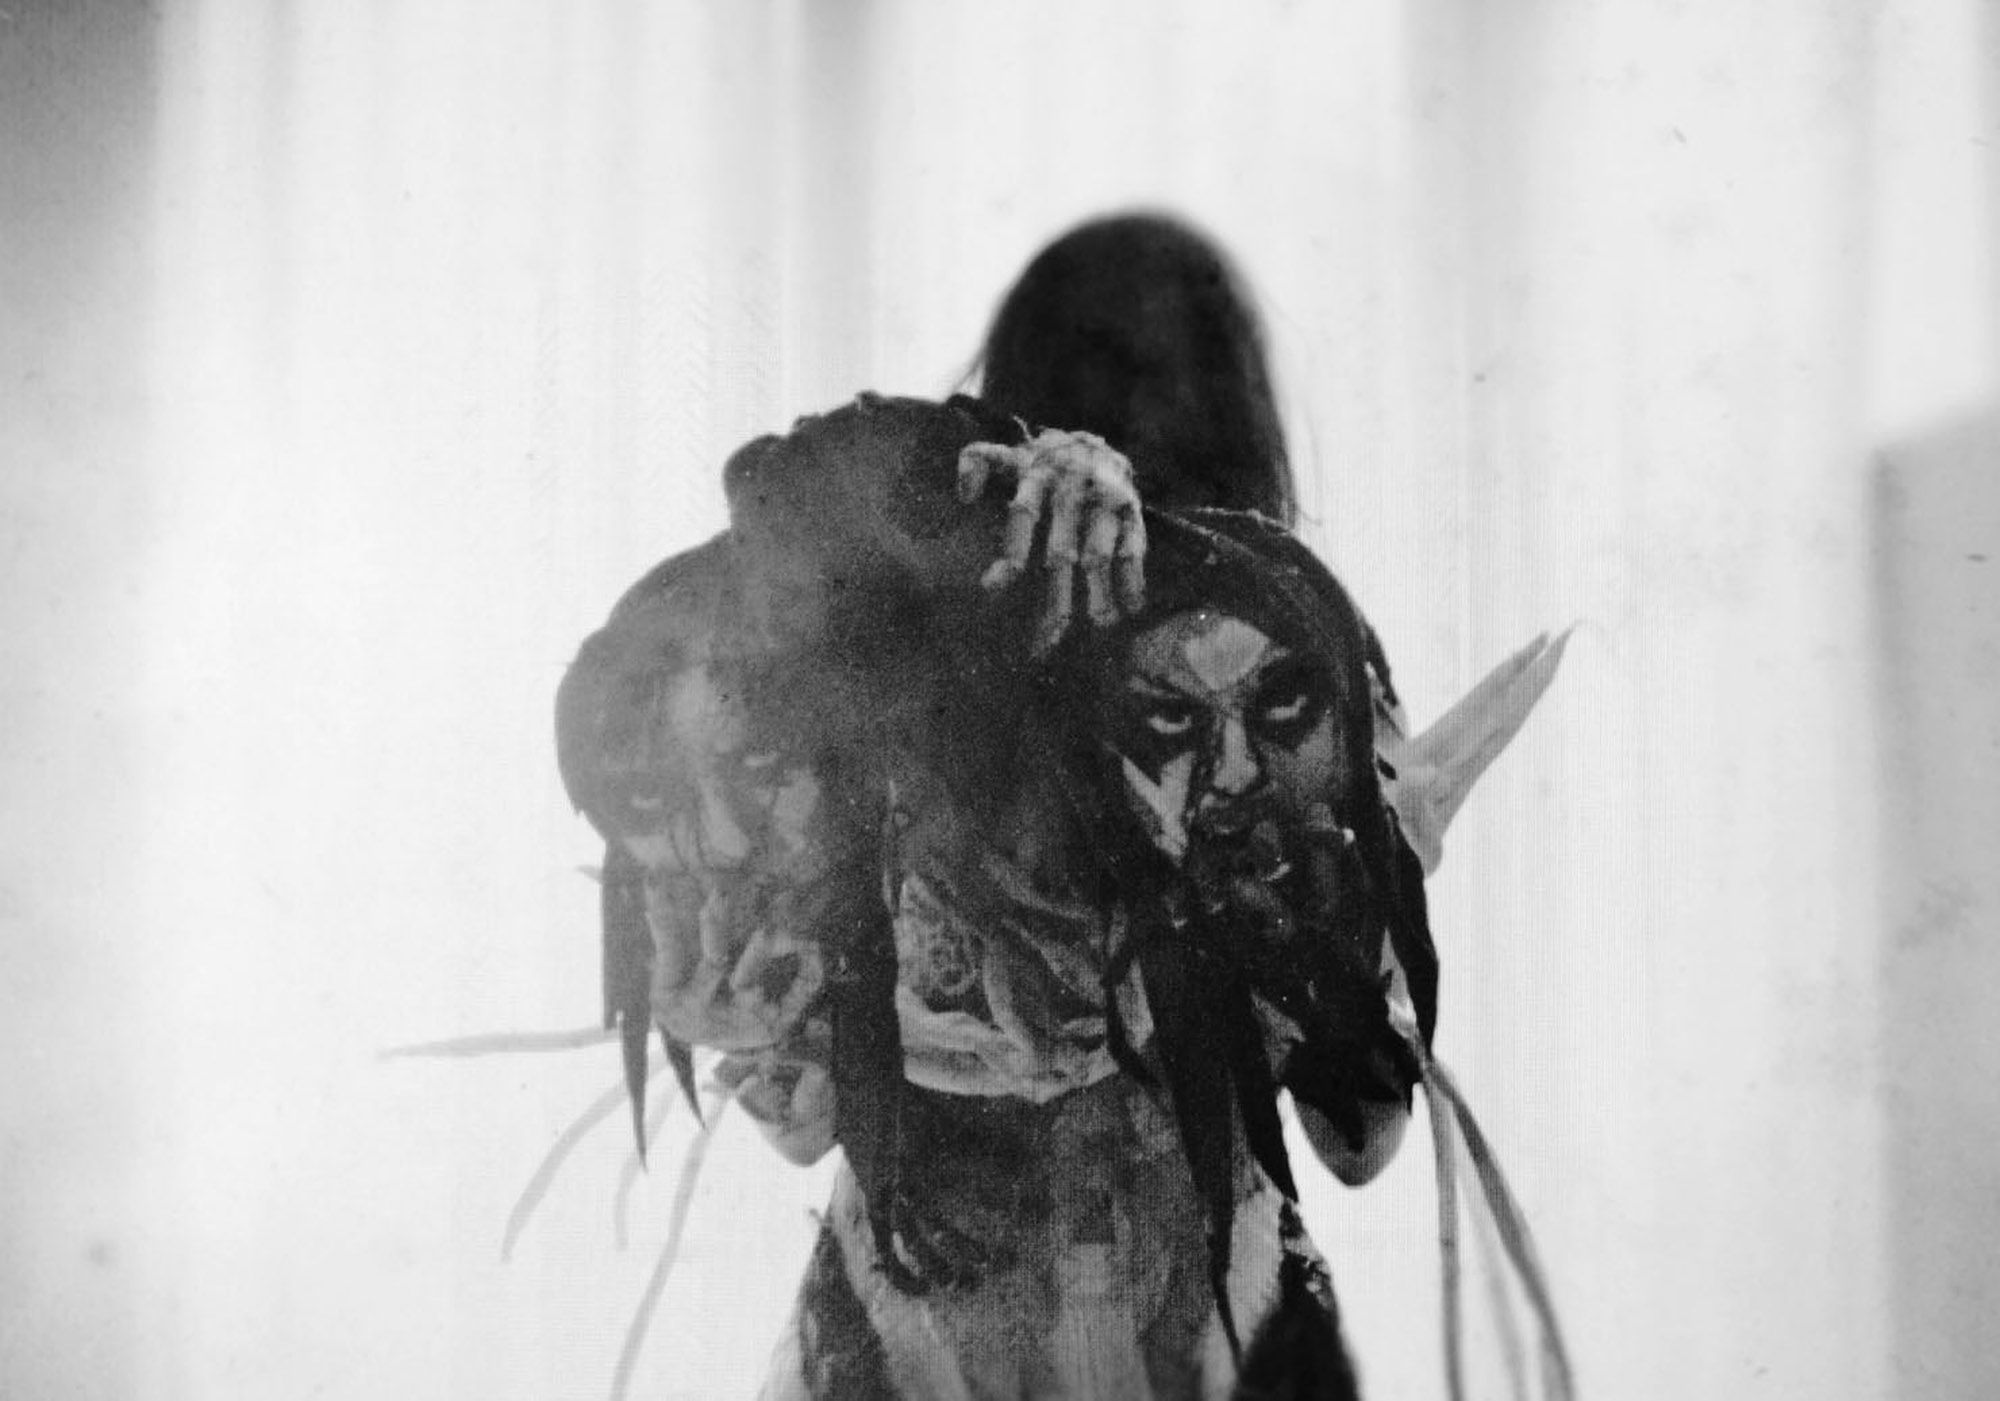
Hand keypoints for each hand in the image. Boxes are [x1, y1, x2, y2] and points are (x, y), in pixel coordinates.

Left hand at [957, 428, 1146, 653]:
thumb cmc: (1041, 461)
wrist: (1093, 437)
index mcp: (1037, 478)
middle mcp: (1071, 491)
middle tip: (1047, 639)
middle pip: (1061, 551)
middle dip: (1056, 598)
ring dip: (1099, 591)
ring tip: (1099, 625)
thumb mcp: (1006, 453)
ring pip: (1099, 553)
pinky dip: (1134, 577)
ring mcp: (1102, 501)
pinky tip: (1132, 607)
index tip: (992, 589)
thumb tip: (964, 496)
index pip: (1022, 515)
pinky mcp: (1130, 508)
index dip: (1010, 551)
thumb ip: (976, 463)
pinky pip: (1134, 545)